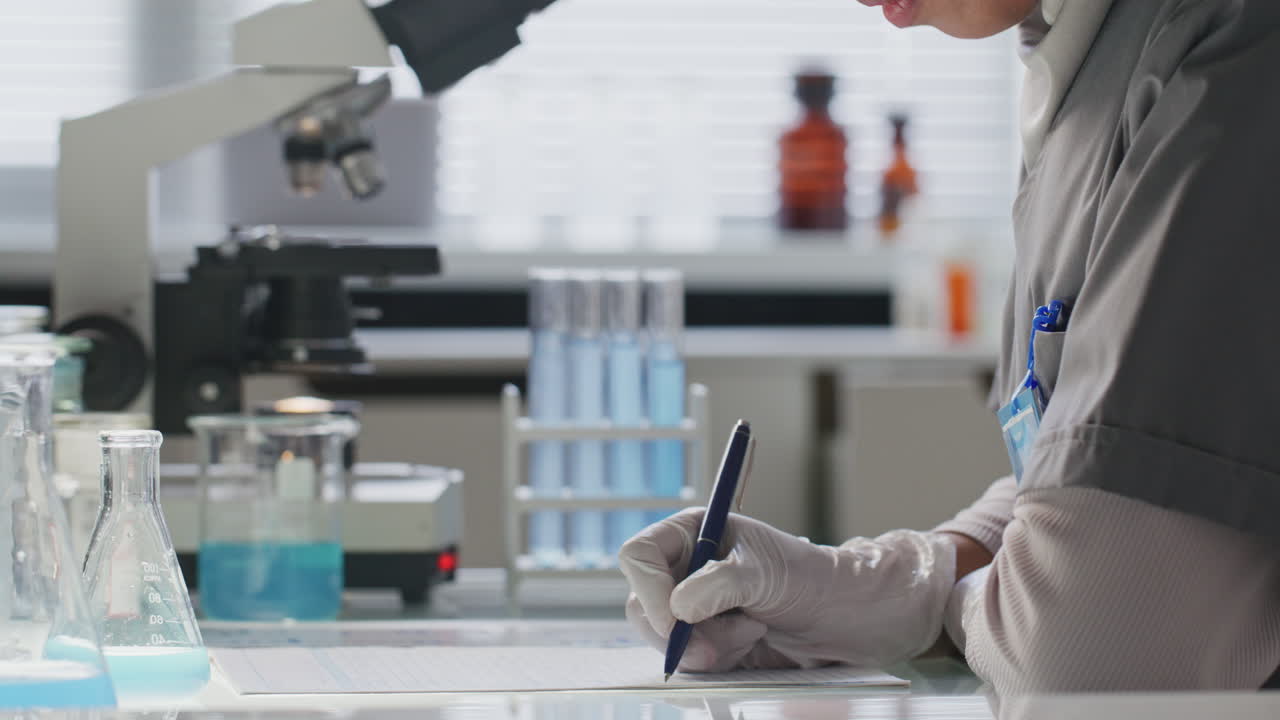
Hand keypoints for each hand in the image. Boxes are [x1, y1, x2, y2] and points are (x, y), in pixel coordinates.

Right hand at [619, 508, 955, 672]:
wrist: (839, 616)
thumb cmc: (805, 577)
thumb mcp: (762, 571)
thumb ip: (718, 585)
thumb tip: (678, 610)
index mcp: (692, 534)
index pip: (640, 556)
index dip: (649, 589)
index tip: (674, 621)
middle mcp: (684, 569)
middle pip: (643, 605)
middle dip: (680, 632)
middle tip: (716, 649)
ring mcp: (692, 607)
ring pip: (664, 639)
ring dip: (708, 646)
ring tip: (752, 631)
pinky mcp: (704, 640)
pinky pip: (687, 661)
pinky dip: (719, 660)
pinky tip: (751, 644)